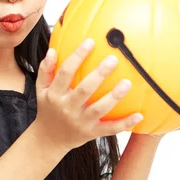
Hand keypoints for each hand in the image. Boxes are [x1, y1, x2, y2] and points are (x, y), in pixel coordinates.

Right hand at [33, 39, 142, 154]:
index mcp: (55, 94)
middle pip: (84, 90)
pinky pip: (109, 129)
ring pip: (99, 109)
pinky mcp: (91, 133)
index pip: (65, 72)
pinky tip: (139, 115)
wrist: (49, 138)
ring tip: (127, 83)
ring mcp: (81, 122)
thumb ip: (45, 70)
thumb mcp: (41, 89)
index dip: (77, 57)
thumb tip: (52, 50)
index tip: (90, 42)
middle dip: (99, 74)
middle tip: (113, 59)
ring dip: (114, 96)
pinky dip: (125, 124)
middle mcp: (67, 108)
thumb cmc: (48, 108)